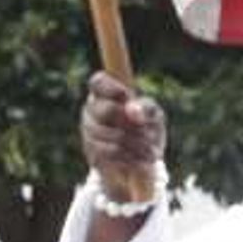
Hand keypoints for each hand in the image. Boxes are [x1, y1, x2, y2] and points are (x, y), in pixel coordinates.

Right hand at [79, 72, 165, 195]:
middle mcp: (92, 110)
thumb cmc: (147, 127)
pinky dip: (129, 156)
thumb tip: (132, 110)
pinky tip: (141, 159)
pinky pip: (110, 152)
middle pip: (105, 110)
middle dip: (130, 121)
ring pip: (109, 134)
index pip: (97, 82)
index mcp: (106, 94)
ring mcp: (89, 132)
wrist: (142, 159)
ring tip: (150, 150)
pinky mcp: (91, 152)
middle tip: (147, 130)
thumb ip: (145, 107)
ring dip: (135, 143)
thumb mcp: (153, 114)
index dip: (110, 87)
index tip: (126, 95)